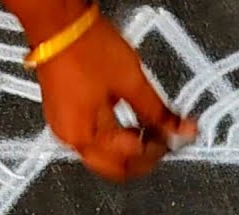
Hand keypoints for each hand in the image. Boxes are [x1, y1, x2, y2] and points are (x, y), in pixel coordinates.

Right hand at [32, 10, 196, 181]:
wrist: (59, 23)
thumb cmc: (85, 47)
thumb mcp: (132, 82)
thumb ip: (158, 112)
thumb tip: (180, 129)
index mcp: (85, 136)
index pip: (129, 161)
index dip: (157, 151)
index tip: (174, 136)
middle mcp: (70, 138)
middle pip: (114, 167)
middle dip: (142, 158)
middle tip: (163, 139)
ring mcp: (63, 126)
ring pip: (103, 155)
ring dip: (128, 147)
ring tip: (149, 127)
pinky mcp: (63, 113)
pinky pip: (92, 137)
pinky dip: (113, 135)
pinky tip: (127, 121)